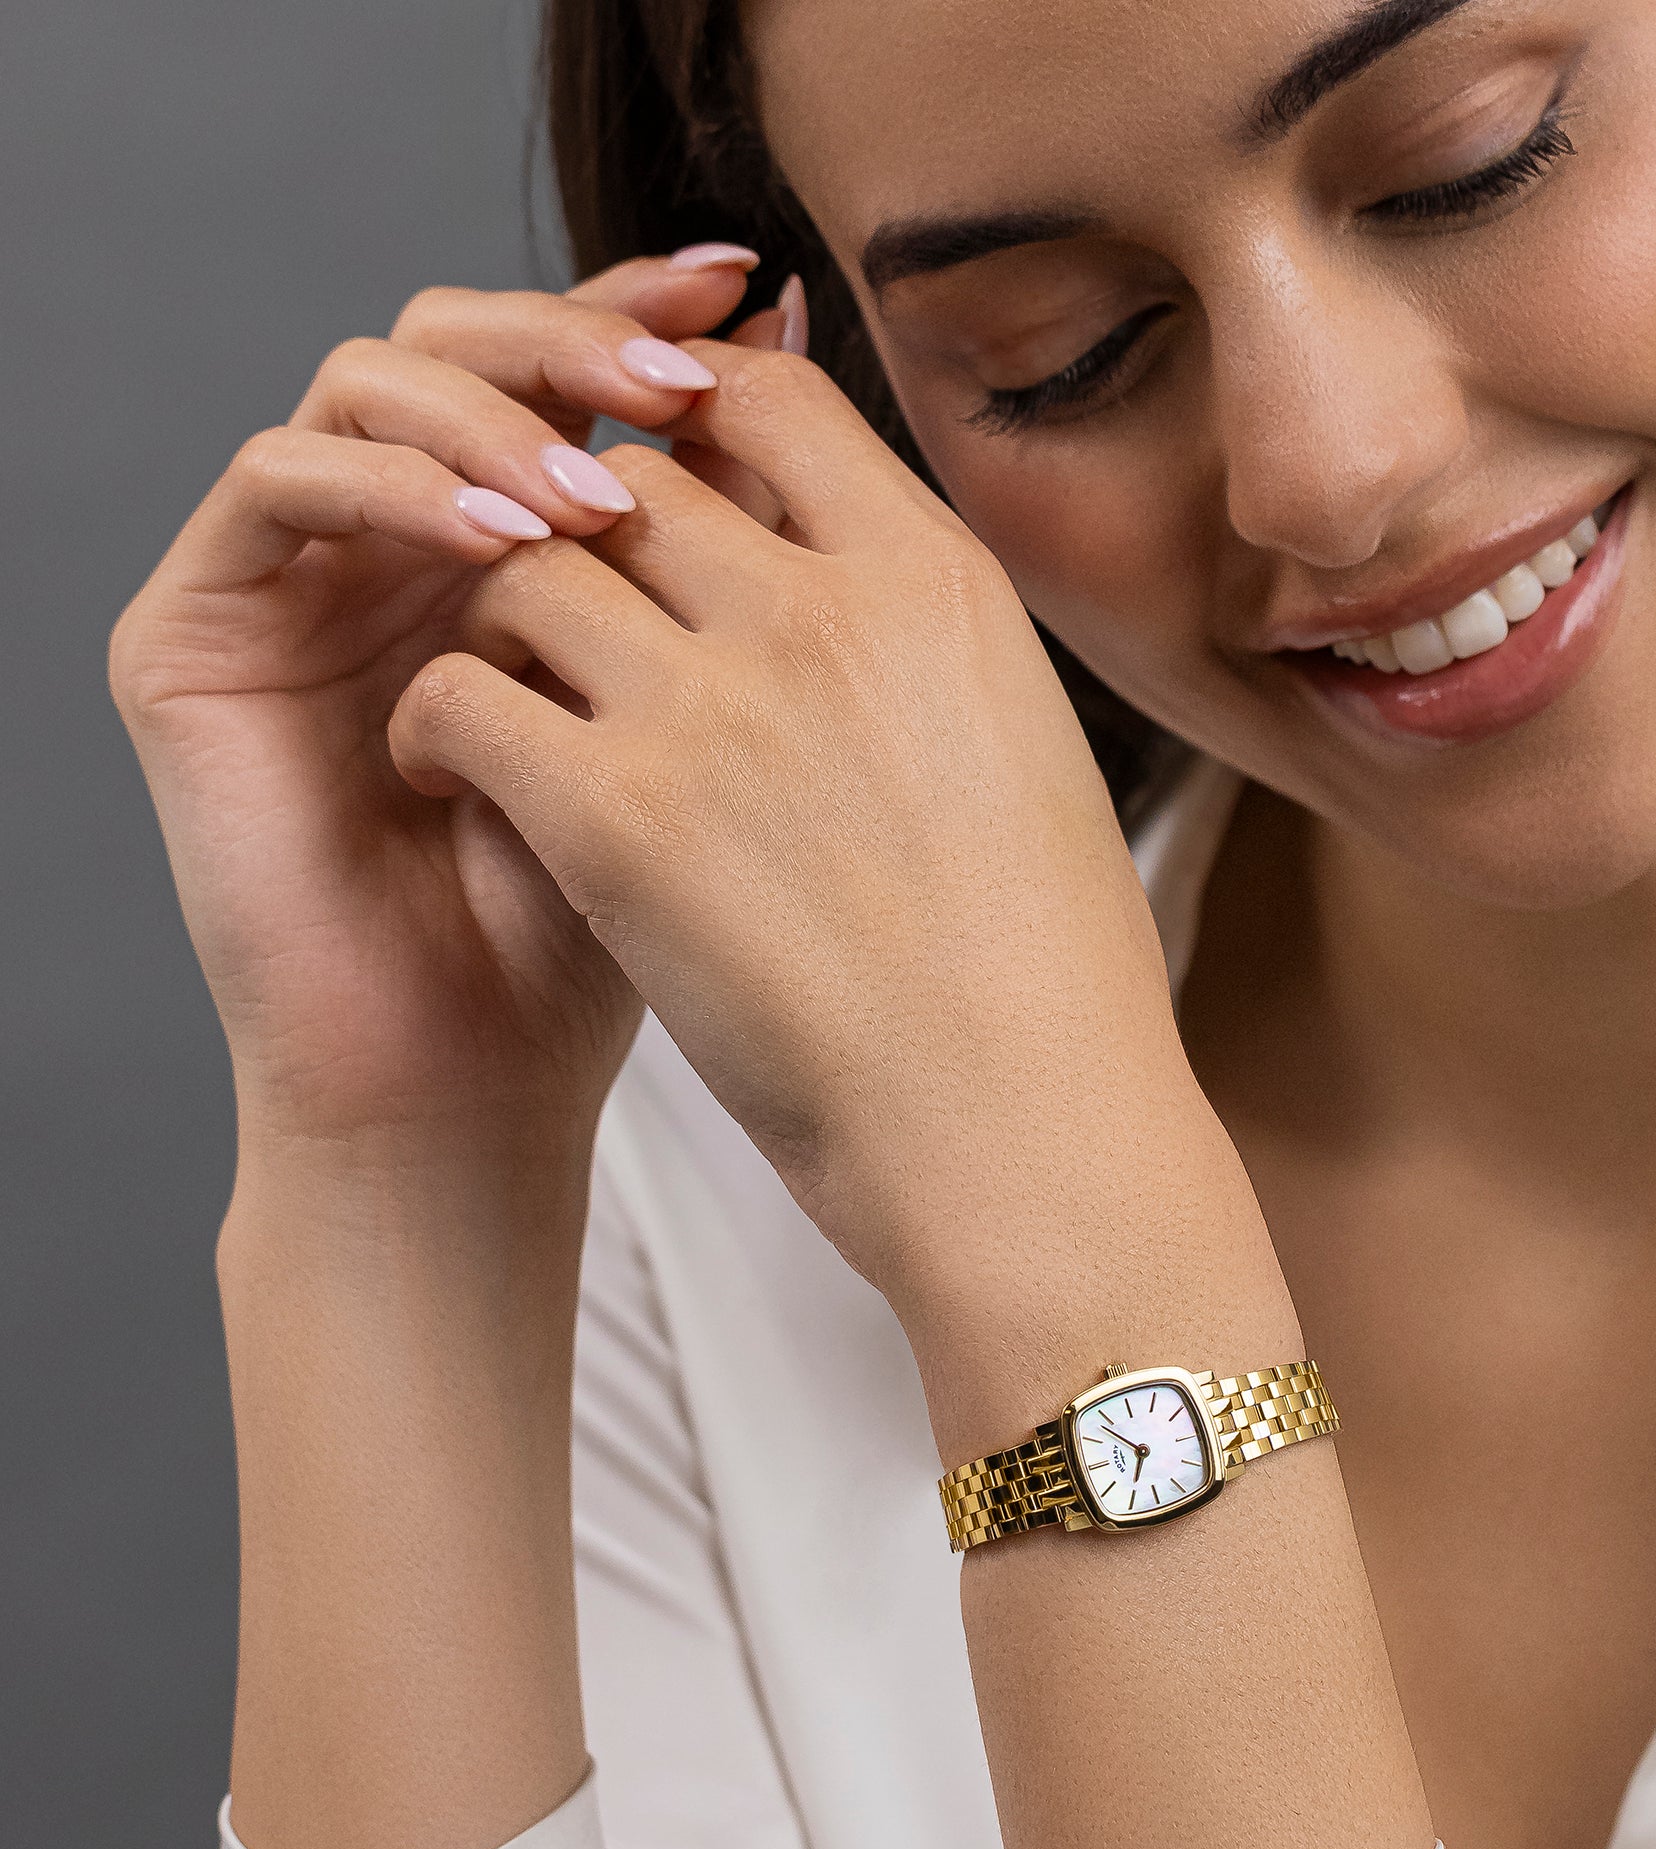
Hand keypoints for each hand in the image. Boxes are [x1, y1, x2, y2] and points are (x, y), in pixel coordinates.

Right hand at [111, 258, 763, 1153]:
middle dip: (574, 338)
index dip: (640, 313)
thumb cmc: (615, 926)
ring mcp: (300, 584)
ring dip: (491, 414)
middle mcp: (401, 546)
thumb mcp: (701, 712)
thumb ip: (722, 535)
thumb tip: (792, 344)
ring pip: (365, 384)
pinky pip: (274, 485)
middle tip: (682, 380)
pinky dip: (387, 486)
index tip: (745, 294)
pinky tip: (500, 543)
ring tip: (599, 502)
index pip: (561, 374)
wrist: (483, 1083)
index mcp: (514, 550)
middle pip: (462, 344)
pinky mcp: (199, 636)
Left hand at [385, 341, 1199, 1295]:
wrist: (1021, 1132)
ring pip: (525, 570)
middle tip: (569, 623)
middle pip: (631, 480)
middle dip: (587, 538)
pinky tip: (463, 782)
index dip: (693, 429)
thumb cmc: (1044, 976)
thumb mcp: (1023, 750)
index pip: (769, 402)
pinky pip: (462, 692)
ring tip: (509, 706)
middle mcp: (823, 612)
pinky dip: (442, 725)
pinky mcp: (615, 819)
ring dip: (501, 626)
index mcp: (938, 584)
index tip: (662, 505)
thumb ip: (919, 639)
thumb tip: (844, 577)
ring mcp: (715, 708)